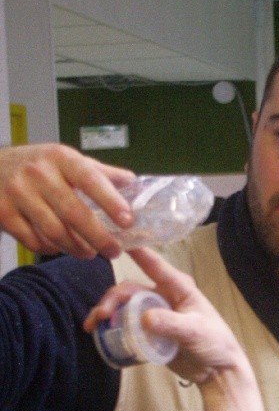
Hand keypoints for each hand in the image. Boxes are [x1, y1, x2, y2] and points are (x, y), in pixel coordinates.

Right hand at [0, 143, 134, 257]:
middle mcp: (38, 173)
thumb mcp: (67, 161)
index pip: (89, 179)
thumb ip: (99, 173)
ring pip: (55, 232)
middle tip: (114, 251)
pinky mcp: (4, 213)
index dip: (110, 201)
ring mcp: (18, 193)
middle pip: (73, 212)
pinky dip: (51, 249)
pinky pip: (34, 241)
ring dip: (76, 248)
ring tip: (89, 253)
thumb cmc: (38, 166)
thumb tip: (132, 182)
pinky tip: (60, 247)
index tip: (128, 220)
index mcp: (60, 158)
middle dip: (98, 237)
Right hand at [84, 246, 251, 386]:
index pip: (153, 264)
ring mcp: (154, 314)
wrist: (217, 372)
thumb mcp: (195, 332)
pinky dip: (112, 330)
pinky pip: (125, 326)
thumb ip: (171, 324)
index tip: (113, 238)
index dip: (134, 250)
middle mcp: (162, 296)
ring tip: (93, 327)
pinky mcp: (149, 332)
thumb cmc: (215, 344)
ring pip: (123, 307)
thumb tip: (144, 318)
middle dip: (111, 299)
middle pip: (129, 290)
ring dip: (107, 314)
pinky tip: (99, 336)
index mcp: (178, 287)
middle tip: (101, 316)